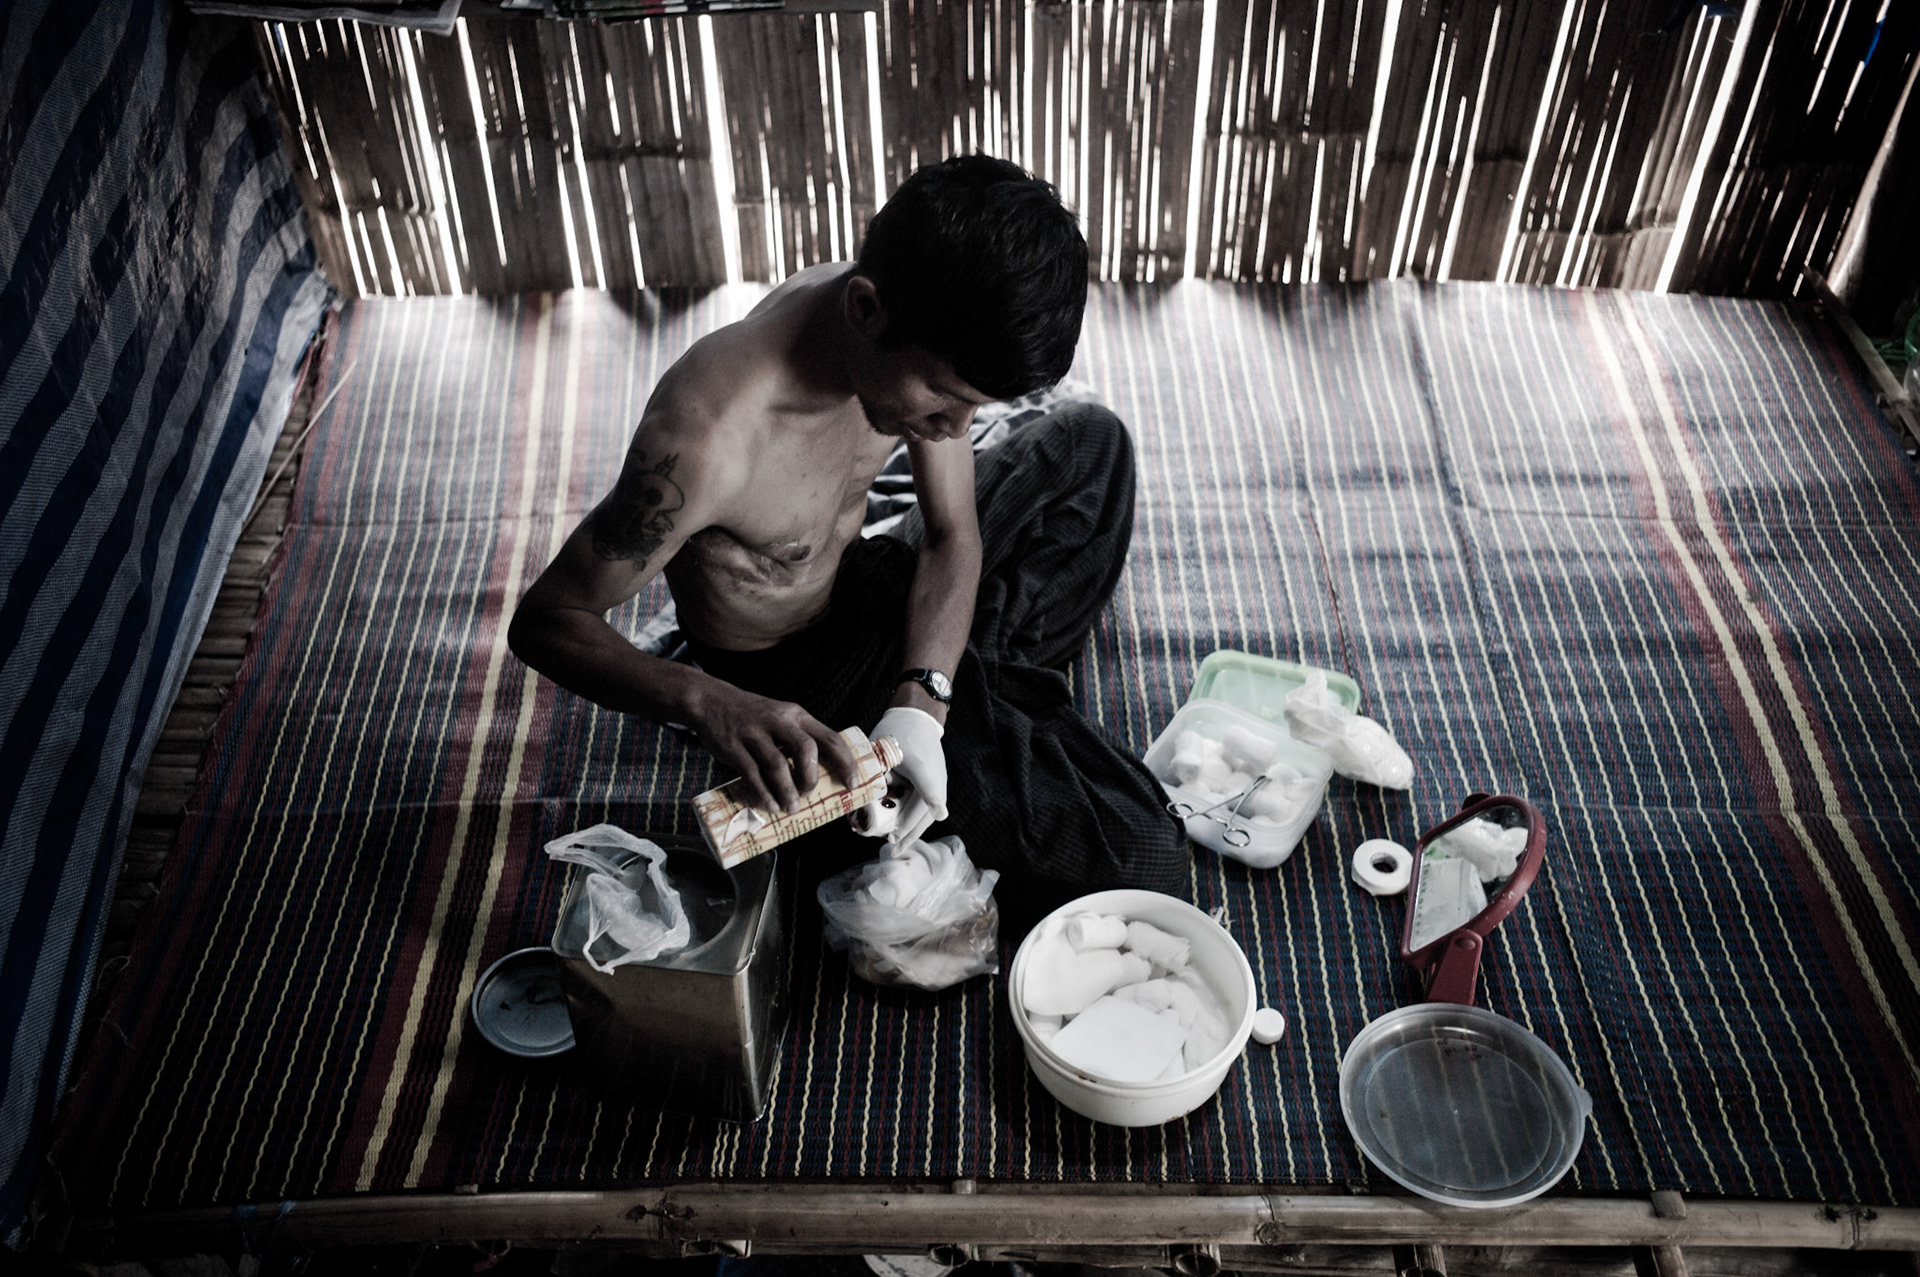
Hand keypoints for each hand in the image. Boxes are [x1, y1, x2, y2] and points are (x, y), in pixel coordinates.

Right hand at [694, 682, 856, 812]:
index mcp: (796, 715)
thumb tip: (818, 777)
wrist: (710, 700)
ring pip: (778, 765)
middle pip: (806, 750)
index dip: (845, 763)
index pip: (829, 738)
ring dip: (787, 791)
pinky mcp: (734, 745)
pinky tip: (770, 805)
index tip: (852, 783)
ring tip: (791, 808)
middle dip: (811, 778)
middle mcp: (779, 721)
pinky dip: (763, 793)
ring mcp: (755, 732)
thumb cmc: (752, 716)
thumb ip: (797, 739)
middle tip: (809, 796)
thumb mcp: (780, 718)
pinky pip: (752, 773)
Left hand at [871, 705, 946, 844]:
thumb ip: (873, 771)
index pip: (927, 793)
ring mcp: (938, 781)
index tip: (918, 825)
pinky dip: (916, 819)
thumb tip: (856, 793)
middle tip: (893, 847)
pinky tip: (903, 829)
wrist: (917, 716)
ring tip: (898, 844)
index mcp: (922, 768)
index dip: (920, 811)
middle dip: (910, 831)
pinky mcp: (936, 783)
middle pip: (928, 812)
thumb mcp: (882, 748)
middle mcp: (935, 777)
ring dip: (914, 829)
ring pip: (929, 812)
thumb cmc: (897, 731)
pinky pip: (928, 806)